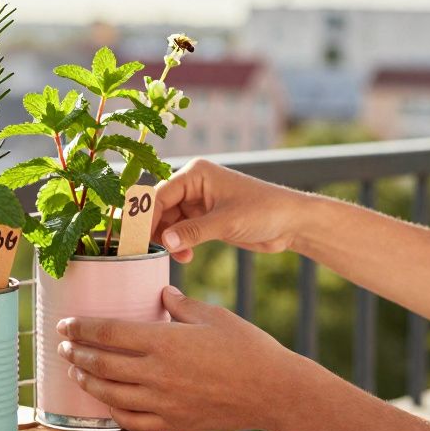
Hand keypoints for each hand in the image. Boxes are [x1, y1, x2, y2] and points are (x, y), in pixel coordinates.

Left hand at [55, 285, 305, 430]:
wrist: (274, 391)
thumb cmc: (248, 348)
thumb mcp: (214, 316)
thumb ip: (181, 304)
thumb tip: (162, 292)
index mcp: (164, 341)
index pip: (108, 332)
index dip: (81, 328)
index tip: (65, 324)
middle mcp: (157, 373)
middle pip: (101, 363)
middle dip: (75, 354)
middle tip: (62, 346)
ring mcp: (162, 401)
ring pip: (109, 394)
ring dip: (86, 381)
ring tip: (75, 372)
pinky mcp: (172, 421)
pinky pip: (131, 420)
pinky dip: (112, 410)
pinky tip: (106, 401)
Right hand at [152, 158, 303, 262]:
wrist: (292, 223)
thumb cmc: (265, 211)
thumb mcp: (227, 222)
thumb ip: (193, 231)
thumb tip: (164, 242)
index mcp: (196, 174)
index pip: (159, 195)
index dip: (146, 218)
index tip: (137, 241)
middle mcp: (193, 185)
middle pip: (159, 209)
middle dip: (156, 231)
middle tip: (151, 253)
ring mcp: (198, 203)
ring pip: (168, 223)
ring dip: (168, 241)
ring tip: (179, 256)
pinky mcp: (205, 219)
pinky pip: (181, 232)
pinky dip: (179, 244)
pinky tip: (185, 256)